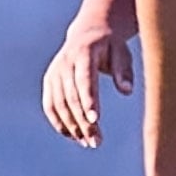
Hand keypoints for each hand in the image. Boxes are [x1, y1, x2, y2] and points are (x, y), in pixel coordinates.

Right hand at [42, 18, 131, 145]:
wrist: (88, 33)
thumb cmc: (110, 46)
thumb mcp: (122, 52)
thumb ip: (123, 70)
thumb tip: (126, 90)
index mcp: (84, 52)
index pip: (85, 79)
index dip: (89, 100)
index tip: (96, 120)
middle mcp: (65, 63)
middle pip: (72, 97)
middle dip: (83, 121)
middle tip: (96, 142)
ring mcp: (54, 72)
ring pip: (59, 104)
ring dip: (72, 126)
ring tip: (88, 143)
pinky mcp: (49, 81)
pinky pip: (50, 106)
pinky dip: (59, 123)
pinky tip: (73, 136)